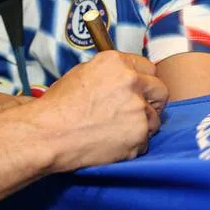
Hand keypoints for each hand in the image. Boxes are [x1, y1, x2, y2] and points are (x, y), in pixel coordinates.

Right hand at [34, 51, 167, 171]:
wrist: (49, 133)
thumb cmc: (58, 106)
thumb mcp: (82, 74)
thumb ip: (109, 74)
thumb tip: (122, 78)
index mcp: (117, 63)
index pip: (149, 67)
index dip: (144, 81)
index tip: (141, 90)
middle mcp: (132, 81)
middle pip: (160, 90)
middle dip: (152, 102)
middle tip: (137, 112)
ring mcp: (138, 109)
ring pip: (154, 119)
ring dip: (141, 126)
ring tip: (116, 132)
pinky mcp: (138, 134)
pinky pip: (144, 142)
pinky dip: (132, 146)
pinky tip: (112, 144)